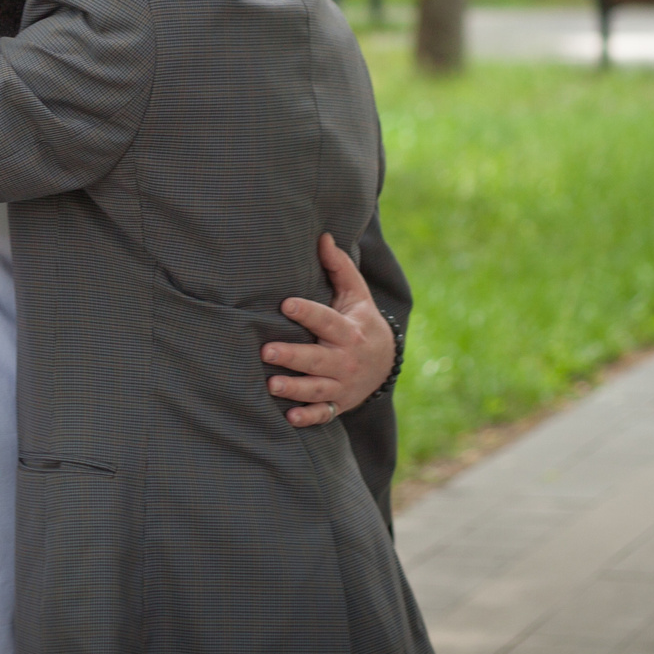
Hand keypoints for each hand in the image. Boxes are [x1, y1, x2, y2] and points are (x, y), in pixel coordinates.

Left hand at [266, 233, 396, 427]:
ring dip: (294, 388)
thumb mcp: (356, 295)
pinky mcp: (337, 404)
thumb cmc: (360, 321)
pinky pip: (322, 414)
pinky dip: (308, 418)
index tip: (286, 303)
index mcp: (348, 331)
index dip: (308, 312)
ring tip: (271, 384)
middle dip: (293, 356)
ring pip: (316, 389)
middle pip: (317, 359)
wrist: (386, 363)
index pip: (326, 320)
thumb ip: (339, 267)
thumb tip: (323, 236)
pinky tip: (289, 417)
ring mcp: (341, 385)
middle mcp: (345, 359)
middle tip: (267, 351)